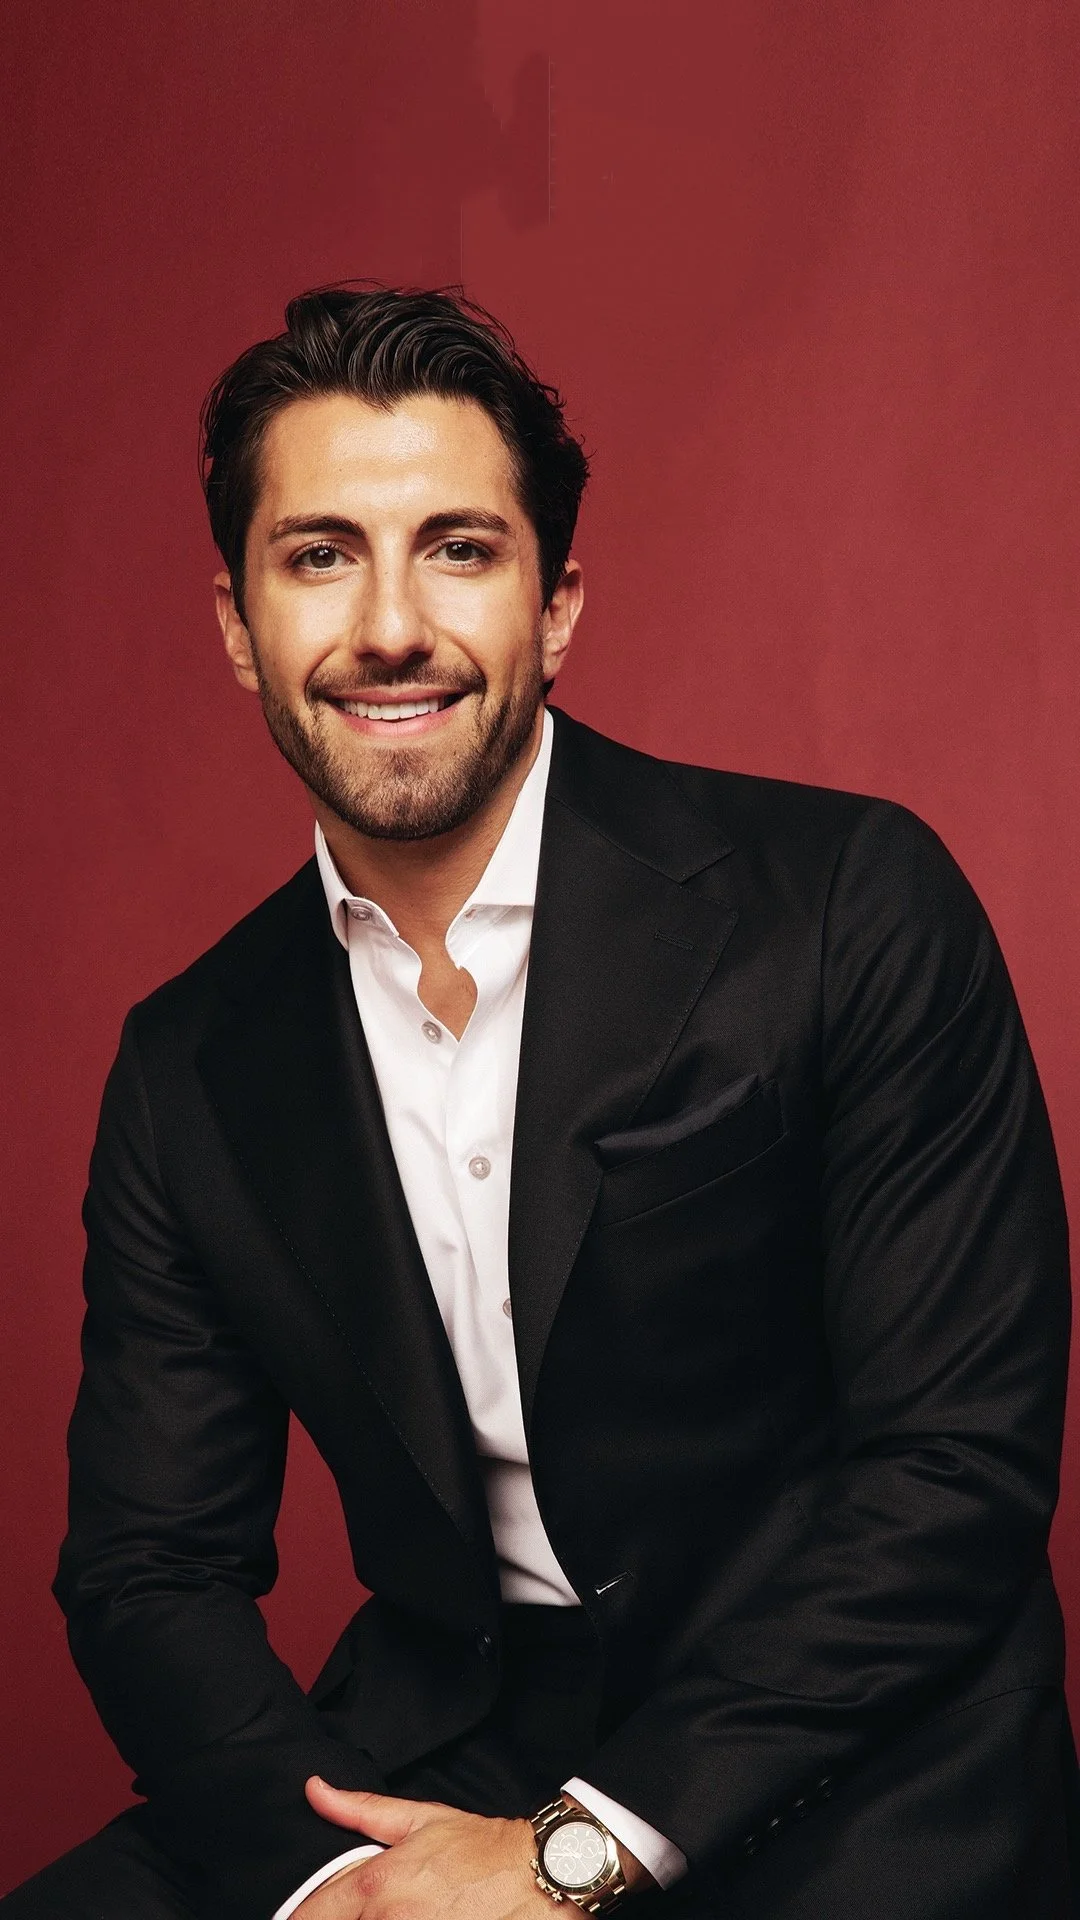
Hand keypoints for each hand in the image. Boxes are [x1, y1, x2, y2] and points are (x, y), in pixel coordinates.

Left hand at [297, 1781, 550, 1918]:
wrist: (538, 1875)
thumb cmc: (481, 1847)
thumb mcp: (419, 1818)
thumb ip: (358, 1809)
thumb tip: (315, 1790)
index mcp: (375, 1885)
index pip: (313, 1913)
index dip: (299, 1917)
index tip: (296, 1918)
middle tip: (366, 1910)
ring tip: (395, 1914)